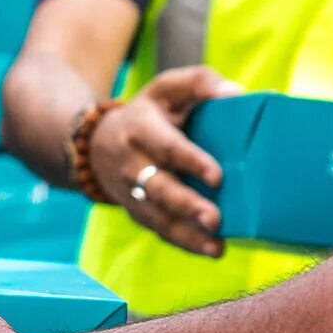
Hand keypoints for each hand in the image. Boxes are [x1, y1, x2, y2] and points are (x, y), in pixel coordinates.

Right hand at [90, 66, 241, 256]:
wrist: (96, 145)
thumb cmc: (148, 114)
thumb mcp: (165, 88)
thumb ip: (199, 82)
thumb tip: (236, 94)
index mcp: (139, 129)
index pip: (165, 146)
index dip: (190, 161)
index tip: (217, 176)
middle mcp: (130, 164)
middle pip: (158, 188)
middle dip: (186, 205)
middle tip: (214, 219)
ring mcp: (130, 192)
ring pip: (156, 216)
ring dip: (186, 234)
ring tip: (216, 247)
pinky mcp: (135, 211)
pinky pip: (158, 229)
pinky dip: (184, 242)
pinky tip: (211, 250)